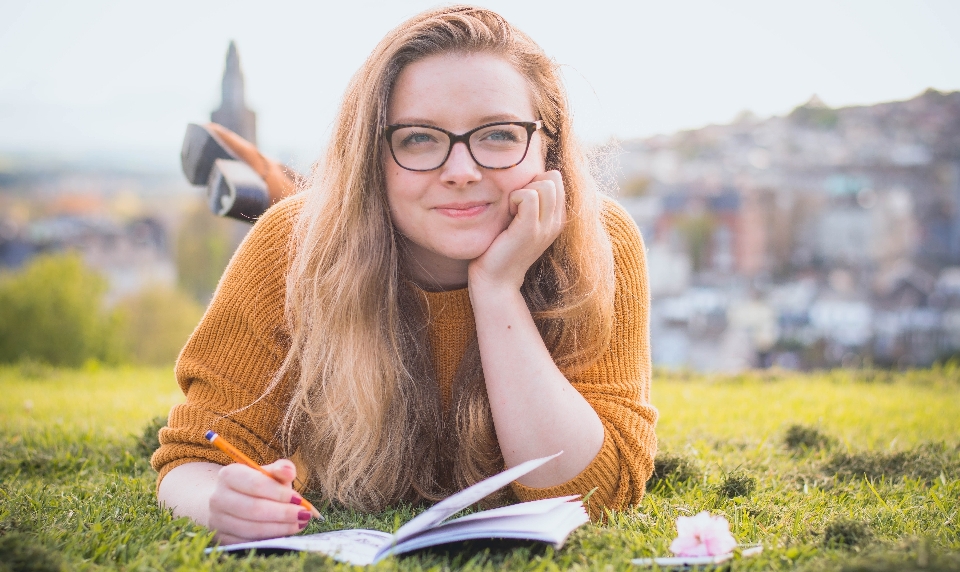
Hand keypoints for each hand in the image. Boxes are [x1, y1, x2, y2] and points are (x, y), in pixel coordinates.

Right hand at [207, 459, 314, 544]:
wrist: (228, 500)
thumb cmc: (254, 484)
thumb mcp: (267, 472)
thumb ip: (281, 469)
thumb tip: (290, 472)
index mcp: (229, 475)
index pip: (256, 484)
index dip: (279, 493)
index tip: (299, 499)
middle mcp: (218, 497)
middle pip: (254, 508)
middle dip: (283, 513)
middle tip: (303, 514)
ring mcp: (217, 520)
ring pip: (252, 528)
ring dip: (280, 528)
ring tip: (299, 523)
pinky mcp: (222, 538)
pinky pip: (248, 542)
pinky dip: (270, 538)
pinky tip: (286, 531)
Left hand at [468, 170, 565, 292]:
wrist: (495, 280)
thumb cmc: (501, 247)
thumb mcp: (519, 220)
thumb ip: (528, 200)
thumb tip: (526, 175)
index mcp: (556, 218)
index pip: (555, 178)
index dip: (534, 181)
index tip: (519, 202)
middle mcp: (556, 222)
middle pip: (553, 177)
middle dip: (530, 183)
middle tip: (514, 206)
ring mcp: (546, 226)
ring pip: (545, 184)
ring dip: (522, 191)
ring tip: (511, 211)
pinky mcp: (530, 230)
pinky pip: (529, 196)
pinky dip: (514, 198)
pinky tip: (507, 214)